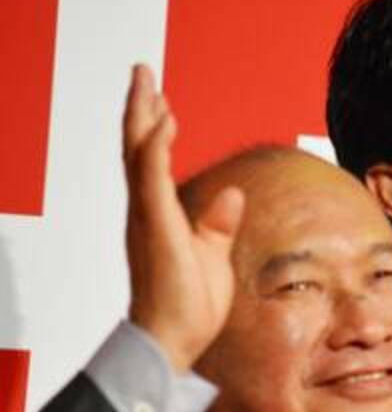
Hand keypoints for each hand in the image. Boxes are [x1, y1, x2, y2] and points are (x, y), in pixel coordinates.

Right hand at [124, 64, 243, 371]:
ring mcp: (148, 219)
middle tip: (142, 71)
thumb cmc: (188, 304)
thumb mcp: (213, 255)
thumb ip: (217, 224)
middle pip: (138, 148)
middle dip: (140, 108)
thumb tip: (233, 195)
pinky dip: (155, 150)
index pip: (152, 161)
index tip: (162, 100)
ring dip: (142, 116)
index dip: (156, 129)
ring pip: (138, 155)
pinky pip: (151, 182)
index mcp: (159, 215)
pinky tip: (160, 124)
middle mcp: (146, 211)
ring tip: (146, 83)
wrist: (172, 340)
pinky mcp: (157, 229)